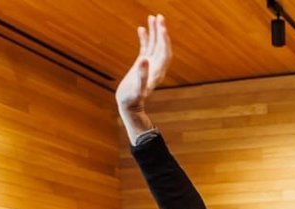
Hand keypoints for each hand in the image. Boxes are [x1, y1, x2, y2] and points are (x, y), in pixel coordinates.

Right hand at [116, 14, 170, 138]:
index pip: (165, 52)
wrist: (129, 105)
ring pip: (154, 45)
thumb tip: (144, 60)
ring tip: (152, 17)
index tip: (162, 27)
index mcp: (157, 71)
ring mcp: (149, 65)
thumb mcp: (136, 89)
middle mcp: (156, 66)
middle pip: (162, 46)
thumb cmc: (132, 99)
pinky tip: (141, 29)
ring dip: (155, 32)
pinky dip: (145, 39)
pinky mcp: (142, 65)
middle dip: (161, 32)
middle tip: (159, 17)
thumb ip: (141, 75)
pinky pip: (145, 49)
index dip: (164, 40)